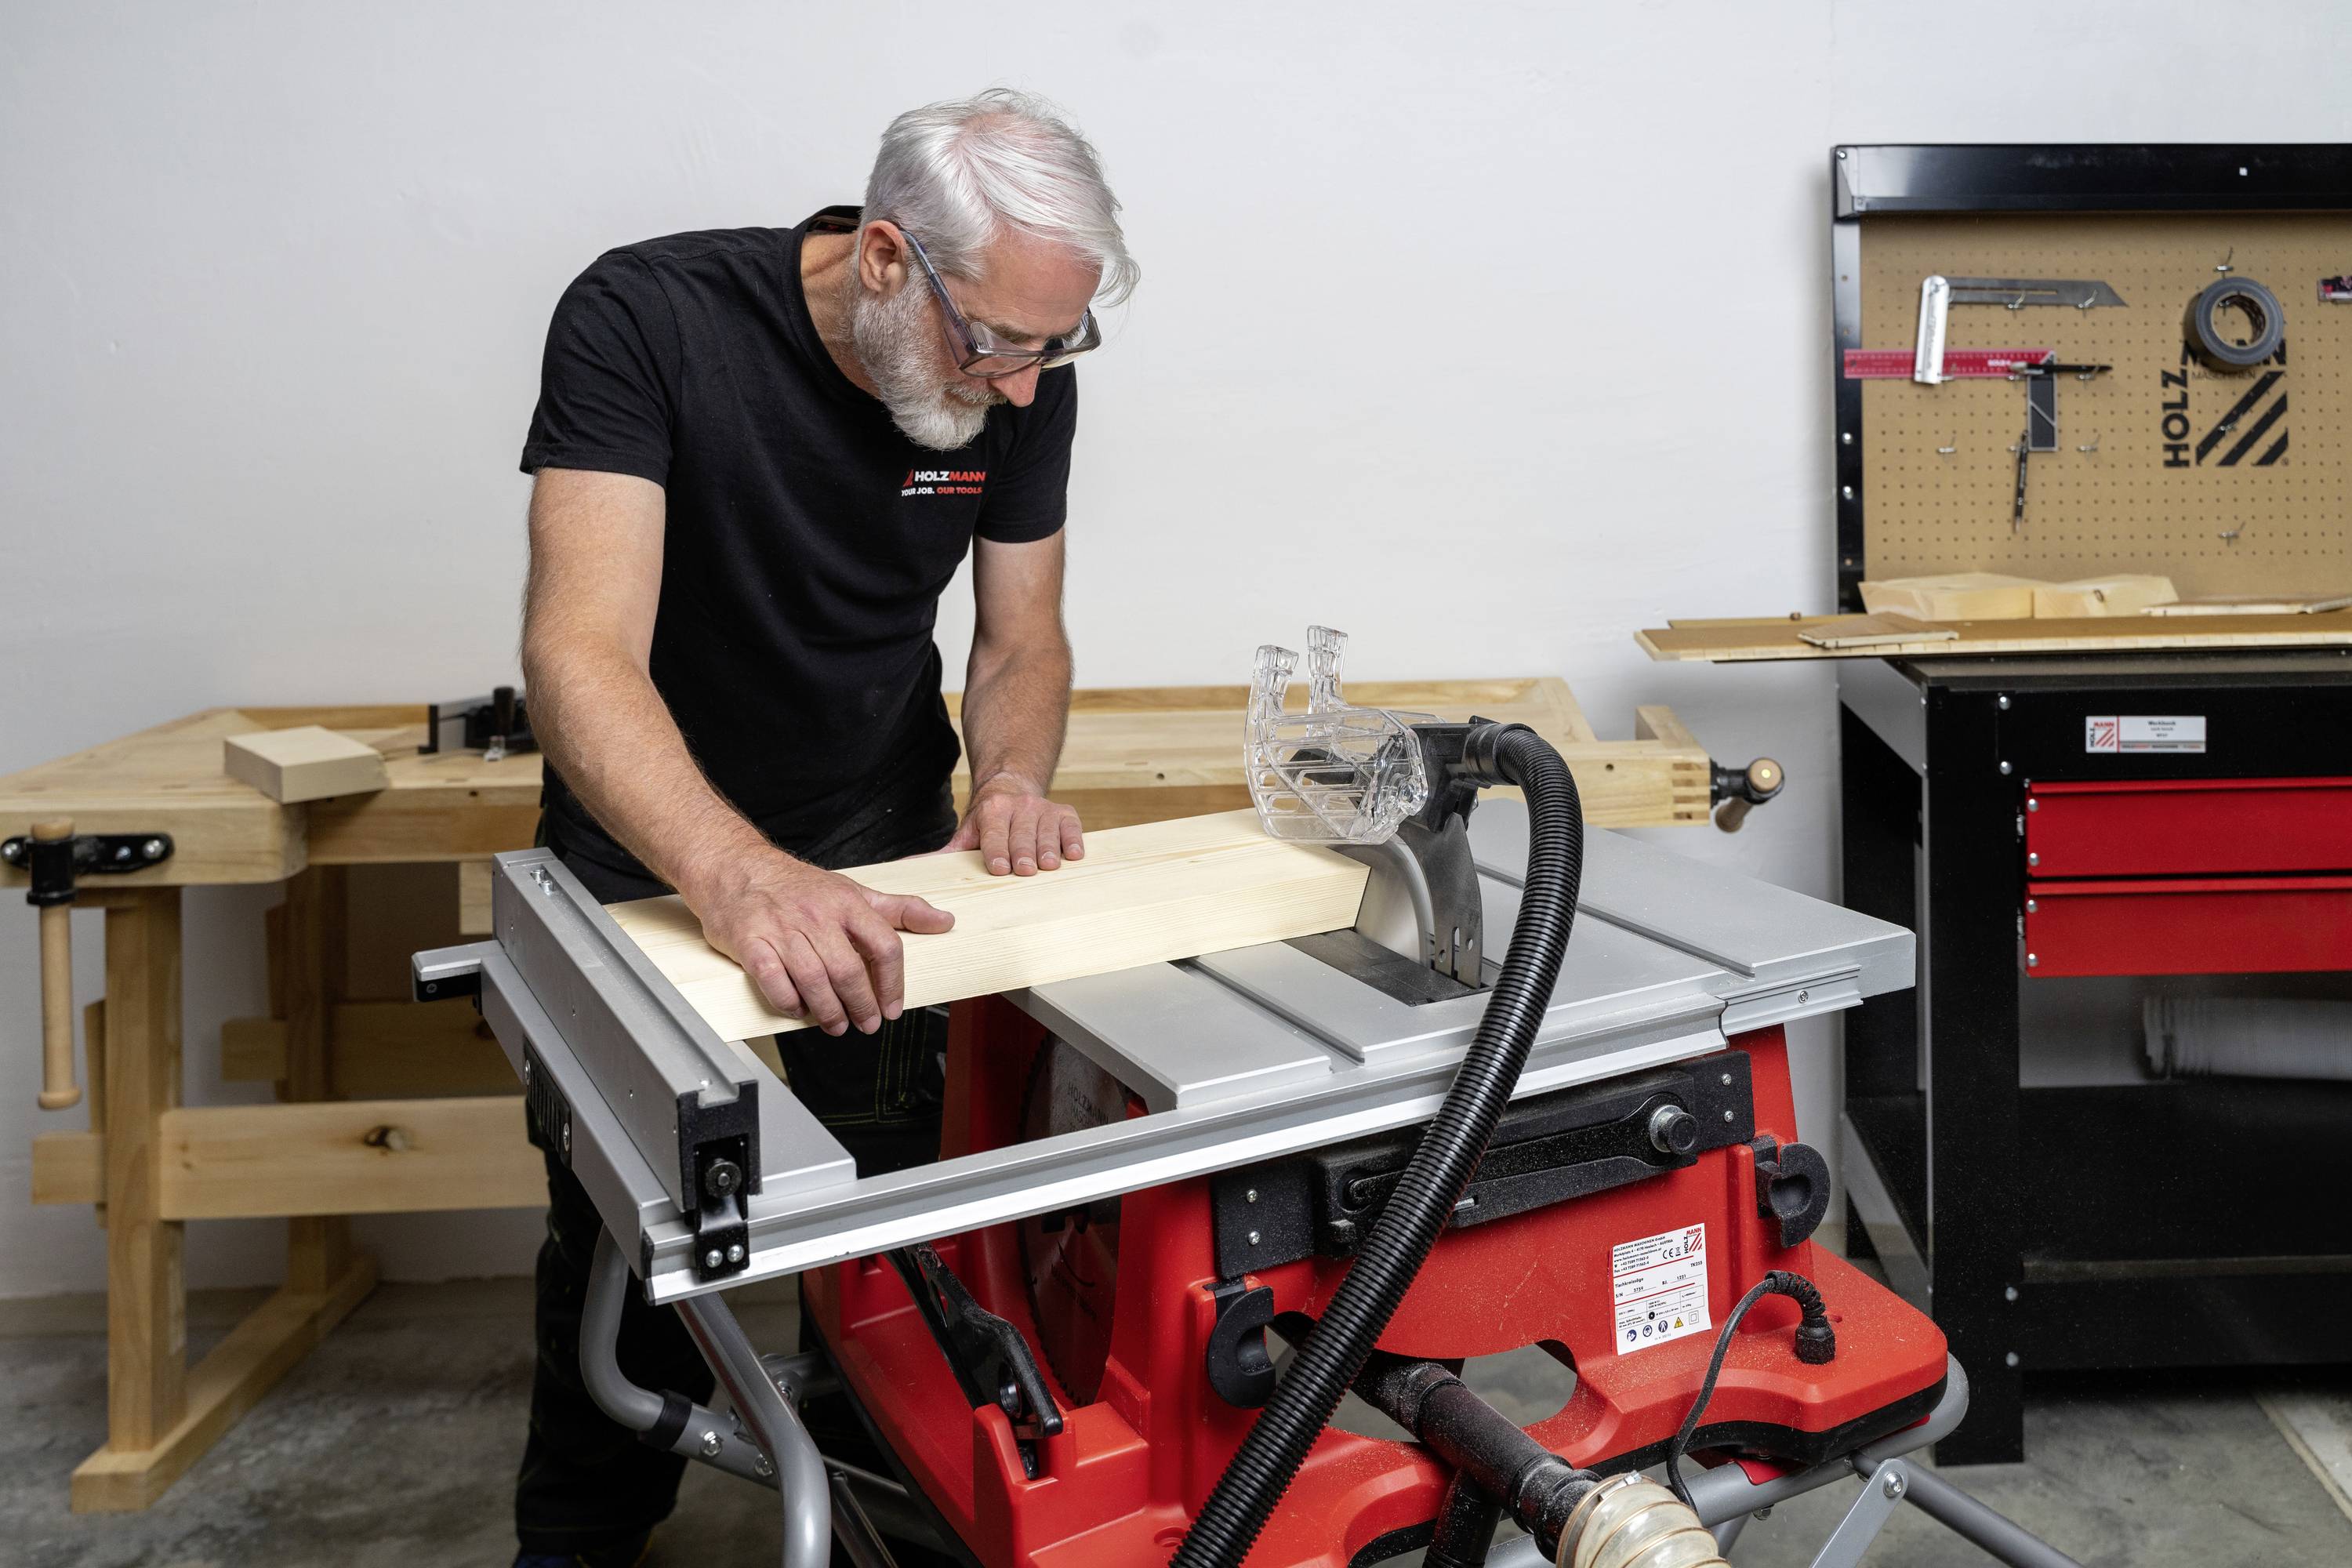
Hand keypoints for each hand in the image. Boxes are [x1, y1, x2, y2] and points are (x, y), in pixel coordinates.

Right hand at [687, 849, 953, 1035]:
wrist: (736, 868)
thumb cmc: (798, 885)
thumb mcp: (854, 891)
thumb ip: (900, 910)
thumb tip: (945, 921)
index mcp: (847, 903)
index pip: (884, 947)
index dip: (893, 984)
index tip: (893, 1007)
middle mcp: (817, 916)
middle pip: (849, 971)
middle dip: (862, 1006)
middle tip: (866, 1024)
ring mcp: (782, 930)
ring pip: (815, 980)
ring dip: (829, 1012)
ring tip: (837, 1025)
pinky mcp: (751, 943)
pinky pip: (774, 982)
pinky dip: (789, 1003)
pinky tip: (799, 1010)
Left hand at [946, 772, 1084, 875]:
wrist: (1011, 789)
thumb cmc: (989, 823)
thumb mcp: (966, 834)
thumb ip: (943, 854)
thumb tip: (908, 868)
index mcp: (991, 812)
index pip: (993, 833)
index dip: (996, 850)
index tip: (999, 867)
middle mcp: (1019, 807)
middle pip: (1021, 833)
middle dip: (1023, 852)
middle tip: (1025, 870)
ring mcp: (1043, 809)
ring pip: (1047, 830)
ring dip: (1048, 848)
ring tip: (1049, 865)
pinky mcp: (1064, 813)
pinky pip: (1071, 825)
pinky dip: (1074, 839)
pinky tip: (1074, 854)